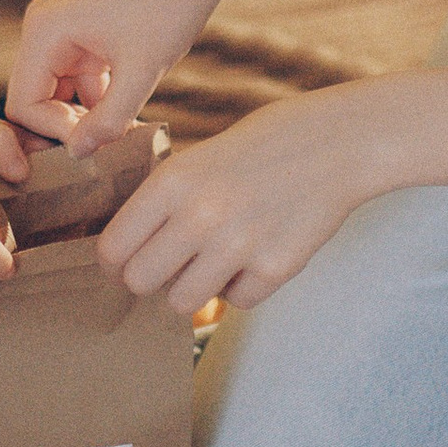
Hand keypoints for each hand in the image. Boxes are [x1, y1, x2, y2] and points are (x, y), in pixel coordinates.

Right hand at [6, 0, 222, 147]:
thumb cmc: (169, 9)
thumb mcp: (140, 72)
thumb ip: (107, 120)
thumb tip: (77, 154)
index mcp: (43, 31)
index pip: (23, 104)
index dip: (54, 133)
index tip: (96, 145)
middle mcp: (43, 29)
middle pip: (36, 100)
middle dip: (69, 128)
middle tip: (107, 149)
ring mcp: (63, 32)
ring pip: (59, 95)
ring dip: (87, 119)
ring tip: (123, 137)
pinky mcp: (84, 36)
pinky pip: (78, 83)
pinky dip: (100, 103)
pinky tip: (129, 118)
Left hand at [97, 88, 385, 316]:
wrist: (333, 143)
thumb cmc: (259, 149)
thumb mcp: (197, 158)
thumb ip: (161, 203)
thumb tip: (122, 256)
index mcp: (173, 181)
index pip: (114, 249)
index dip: (115, 261)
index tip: (126, 260)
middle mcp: (201, 214)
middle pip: (140, 282)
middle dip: (151, 277)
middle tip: (170, 263)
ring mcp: (240, 244)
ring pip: (182, 302)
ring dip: (193, 288)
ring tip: (212, 261)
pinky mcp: (276, 267)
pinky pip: (235, 302)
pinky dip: (241, 286)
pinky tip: (254, 255)